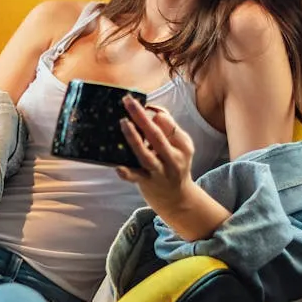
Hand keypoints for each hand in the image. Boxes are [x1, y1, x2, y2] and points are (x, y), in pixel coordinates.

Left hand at [117, 95, 195, 215]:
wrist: (178, 199)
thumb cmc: (175, 165)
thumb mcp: (180, 147)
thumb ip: (169, 128)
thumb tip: (153, 110)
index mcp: (183, 147)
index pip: (171, 127)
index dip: (158, 115)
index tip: (145, 105)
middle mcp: (172, 159)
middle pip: (157, 136)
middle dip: (142, 118)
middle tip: (129, 102)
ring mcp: (159, 173)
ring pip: (145, 155)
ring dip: (134, 138)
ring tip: (123, 123)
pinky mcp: (147, 184)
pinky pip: (136, 177)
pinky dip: (126, 172)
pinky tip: (118, 166)